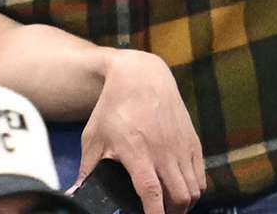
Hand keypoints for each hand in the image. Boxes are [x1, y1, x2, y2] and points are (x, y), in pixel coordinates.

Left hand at [77, 49, 204, 213]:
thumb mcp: (94, 137)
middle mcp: (163, 150)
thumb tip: (75, 194)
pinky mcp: (192, 140)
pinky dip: (194, 189)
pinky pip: (201, 176)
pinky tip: (181, 190)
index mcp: (136, 151)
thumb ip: (87, 169)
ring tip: (170, 206)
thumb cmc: (113, 107)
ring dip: (183, 204)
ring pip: (194, 189)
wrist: (141, 75)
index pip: (151, 192)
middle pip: (179, 197)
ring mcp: (180, 145)